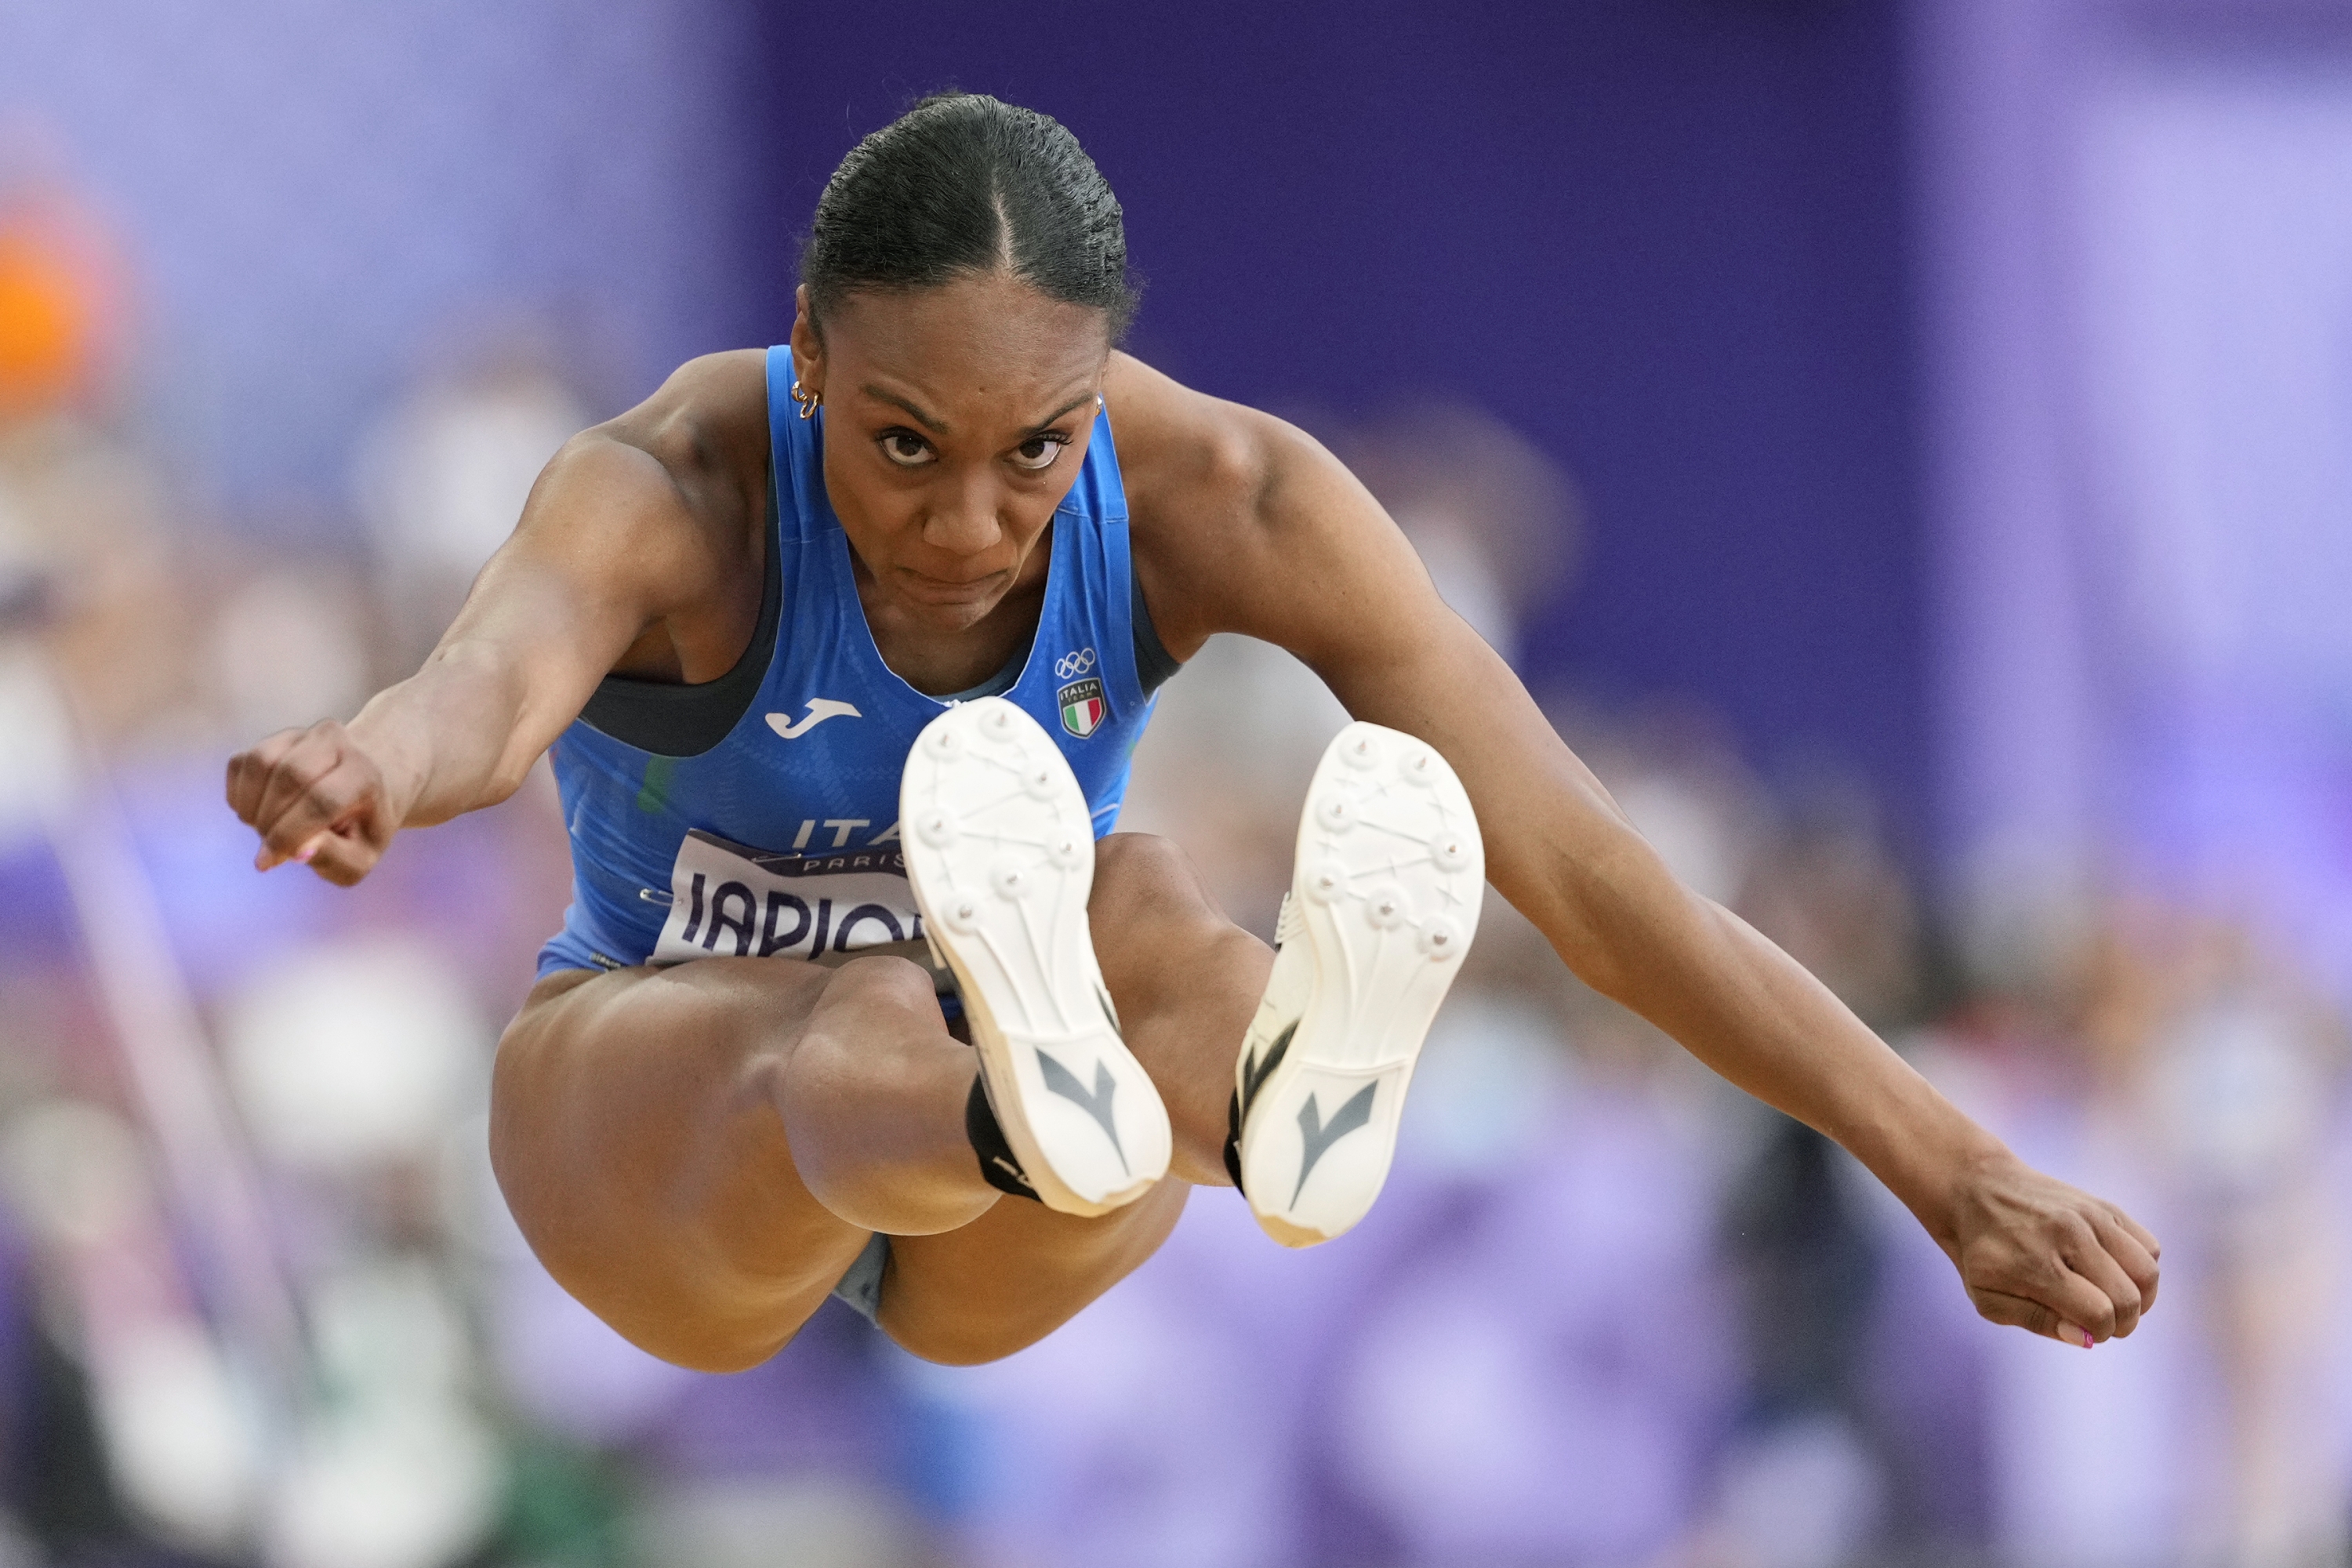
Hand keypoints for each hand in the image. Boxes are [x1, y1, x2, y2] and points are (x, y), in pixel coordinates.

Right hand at [226, 718, 410, 886]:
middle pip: (289, 778)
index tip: (268, 861)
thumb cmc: (360, 828)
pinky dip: (240, 794)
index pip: (322, 800)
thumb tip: (296, 851)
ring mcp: (304, 734)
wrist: (368, 786)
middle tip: (270, 845)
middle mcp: (337, 742)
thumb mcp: (359, 857)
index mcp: (365, 774)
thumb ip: (332, 858)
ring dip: (251, 806)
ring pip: (260, 764)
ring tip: (265, 828)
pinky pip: (242, 763)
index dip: (288, 834)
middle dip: (269, 820)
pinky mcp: (276, 738)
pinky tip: (259, 811)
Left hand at [1947, 1150, 2160, 1346]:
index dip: (2100, 1332)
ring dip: (2141, 1298)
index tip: (2087, 1331)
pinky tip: (2116, 1275)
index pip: (2098, 1313)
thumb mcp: (1987, 1297)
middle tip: (2104, 1323)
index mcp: (2035, 1263)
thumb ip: (2036, 1321)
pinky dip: (2142, 1269)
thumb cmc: (1980, 1252)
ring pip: (2147, 1272)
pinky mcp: (2104, 1206)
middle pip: (2128, 1296)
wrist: (1975, 1188)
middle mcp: (2067, 1235)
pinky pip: (2149, 1247)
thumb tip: (2087, 1338)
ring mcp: (2089, 1216)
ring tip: (2116, 1302)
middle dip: (2123, 1323)